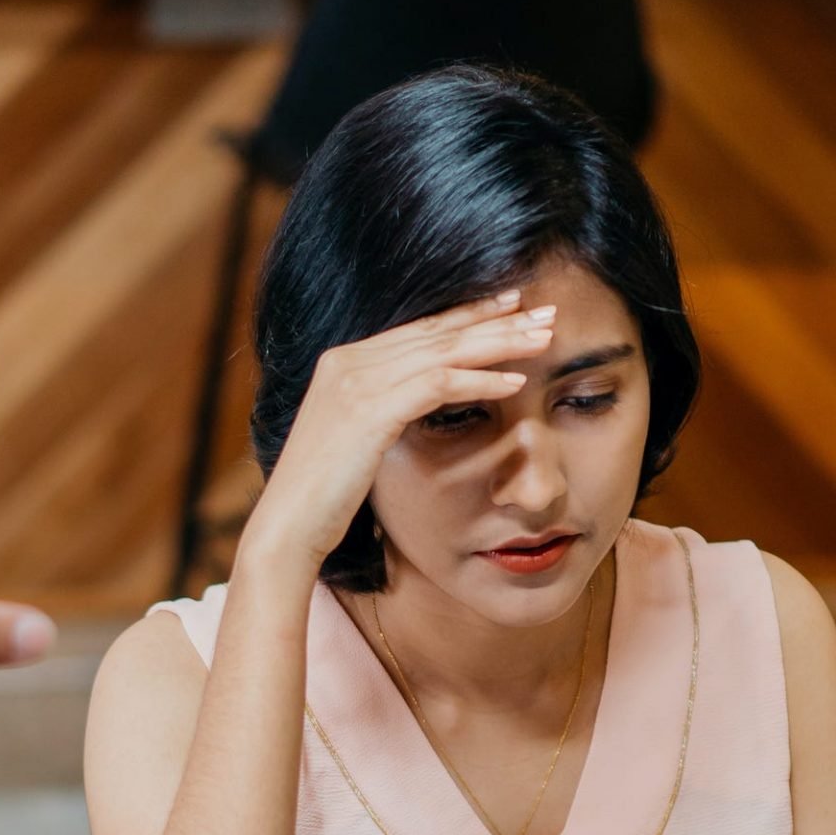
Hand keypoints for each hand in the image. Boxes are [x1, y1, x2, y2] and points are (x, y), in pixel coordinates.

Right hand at [238, 288, 554, 582]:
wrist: (289, 526)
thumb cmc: (323, 496)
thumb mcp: (355, 440)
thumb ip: (382, 410)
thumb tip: (421, 404)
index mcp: (344, 361)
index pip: (419, 328)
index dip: (469, 314)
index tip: (512, 307)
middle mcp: (348, 360)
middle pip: (437, 331)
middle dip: (495, 319)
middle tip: (546, 311)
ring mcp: (356, 382)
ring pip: (444, 350)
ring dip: (500, 343)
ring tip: (545, 339)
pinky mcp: (370, 409)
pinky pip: (439, 384)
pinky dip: (481, 380)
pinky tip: (516, 382)